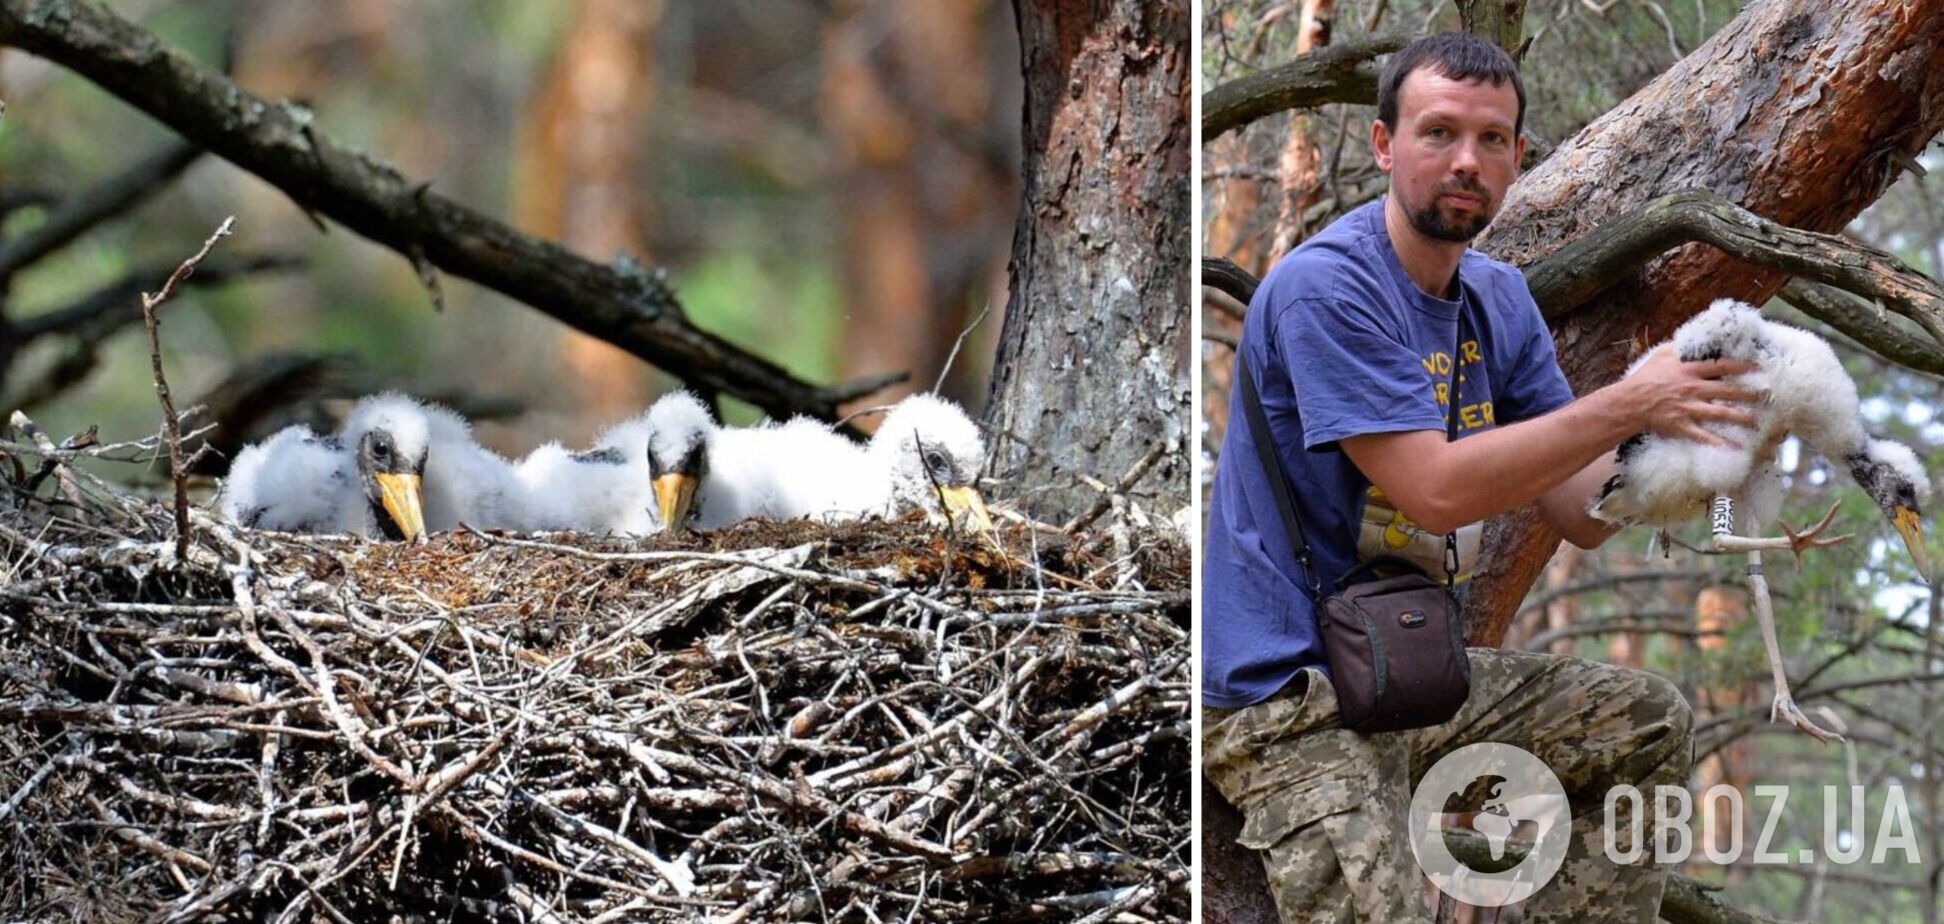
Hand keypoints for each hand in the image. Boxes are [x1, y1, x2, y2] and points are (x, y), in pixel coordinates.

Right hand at [1618, 346, 1762, 447]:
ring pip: (1721, 412)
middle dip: (1749, 393)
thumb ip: (1678, 346)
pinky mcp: (1683, 425)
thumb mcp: (1660, 355)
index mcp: (1689, 370)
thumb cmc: (1643, 378)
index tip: (1758, 367)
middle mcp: (1693, 388)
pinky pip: (1705, 436)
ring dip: (1741, 417)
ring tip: (1756, 420)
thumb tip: (1691, 339)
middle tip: (1765, 395)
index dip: (1742, 366)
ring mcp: (1689, 408)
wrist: (1628, 402)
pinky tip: (1736, 448)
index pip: (1721, 365)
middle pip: (1727, 390)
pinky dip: (1721, 442)